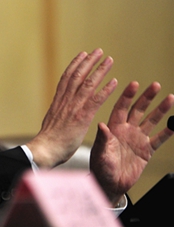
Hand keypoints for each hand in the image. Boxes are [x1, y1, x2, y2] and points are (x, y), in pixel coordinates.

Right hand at [27, 49, 117, 167]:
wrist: (46, 149)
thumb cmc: (49, 140)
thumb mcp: (51, 120)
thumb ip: (57, 111)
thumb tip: (58, 108)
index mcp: (58, 100)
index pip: (67, 77)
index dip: (75, 64)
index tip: (82, 54)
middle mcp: (65, 100)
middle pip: (77, 75)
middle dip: (88, 61)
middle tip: (98, 51)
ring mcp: (74, 107)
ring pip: (87, 83)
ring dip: (100, 70)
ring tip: (109, 60)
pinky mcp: (82, 117)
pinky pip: (96, 100)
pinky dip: (106, 89)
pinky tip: (114, 81)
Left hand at [90, 81, 173, 204]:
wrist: (110, 184)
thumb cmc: (100, 167)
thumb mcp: (100, 153)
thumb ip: (103, 139)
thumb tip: (101, 125)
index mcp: (113, 127)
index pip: (121, 107)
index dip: (127, 96)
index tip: (134, 84)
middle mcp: (126, 130)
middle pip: (138, 110)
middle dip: (147, 97)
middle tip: (155, 85)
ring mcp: (138, 139)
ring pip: (151, 121)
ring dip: (160, 110)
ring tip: (170, 98)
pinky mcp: (147, 150)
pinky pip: (159, 139)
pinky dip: (168, 131)